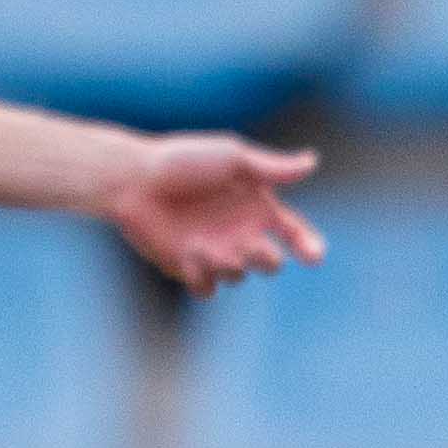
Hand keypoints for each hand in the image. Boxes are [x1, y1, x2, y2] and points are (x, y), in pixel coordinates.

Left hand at [108, 136, 322, 292]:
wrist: (133, 179)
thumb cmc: (182, 162)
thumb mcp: (231, 158)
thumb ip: (271, 168)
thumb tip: (312, 162)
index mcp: (256, 207)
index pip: (293, 233)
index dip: (308, 246)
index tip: (314, 255)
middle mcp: (239, 233)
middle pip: (270, 263)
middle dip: (266, 260)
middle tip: (252, 248)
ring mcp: (214, 252)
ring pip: (238, 277)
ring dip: (229, 266)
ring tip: (204, 245)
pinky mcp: (186, 267)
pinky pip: (207, 289)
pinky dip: (203, 279)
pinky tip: (189, 257)